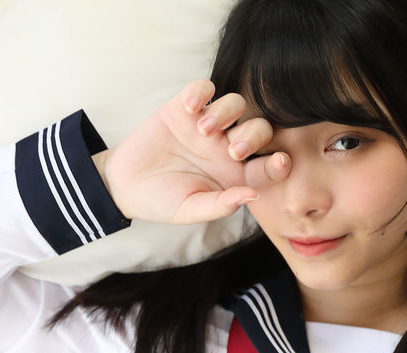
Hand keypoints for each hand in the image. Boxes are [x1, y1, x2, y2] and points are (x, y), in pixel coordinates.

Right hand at [91, 79, 290, 224]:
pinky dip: (201, 91)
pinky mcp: (184, 107)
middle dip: (254, 136)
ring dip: (226, 113)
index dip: (279, 163)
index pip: (268, 165)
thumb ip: (220, 205)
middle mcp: (226, 147)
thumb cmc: (162, 202)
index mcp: (236, 175)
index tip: (280, 161)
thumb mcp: (190, 210)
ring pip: (235, 104)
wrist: (126, 184)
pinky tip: (190, 106)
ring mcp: (207, 125)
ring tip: (203, 130)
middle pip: (259, 129)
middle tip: (233, 150)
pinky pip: (203, 88)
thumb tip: (251, 195)